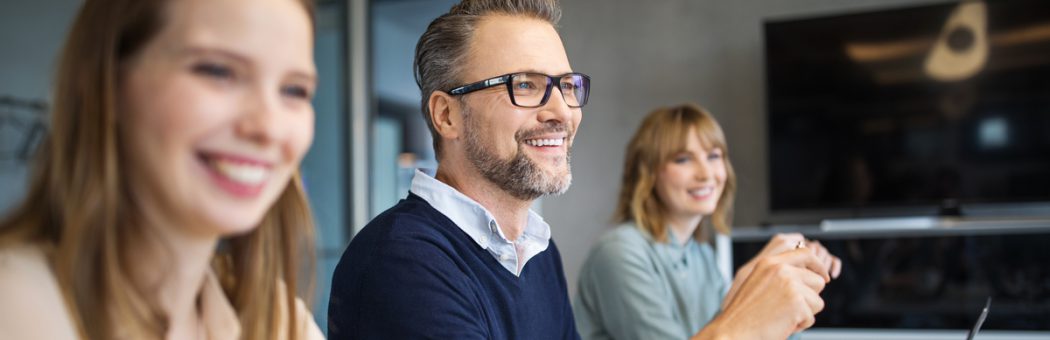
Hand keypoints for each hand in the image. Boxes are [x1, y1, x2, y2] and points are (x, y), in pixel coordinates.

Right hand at [693, 249, 828, 339]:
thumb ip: (780, 275)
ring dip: (804, 313)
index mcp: (770, 263)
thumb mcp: (758, 283)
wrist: (733, 330)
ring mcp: (790, 285)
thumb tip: (811, 277)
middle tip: (789, 309)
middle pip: (817, 281)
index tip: (824, 277)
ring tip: (783, 317)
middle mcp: (781, 270)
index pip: (805, 253)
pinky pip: (811, 317)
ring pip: (817, 301)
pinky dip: (800, 325)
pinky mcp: (797, 303)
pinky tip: (782, 325)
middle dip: (809, 298)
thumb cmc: (744, 314)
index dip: (818, 266)